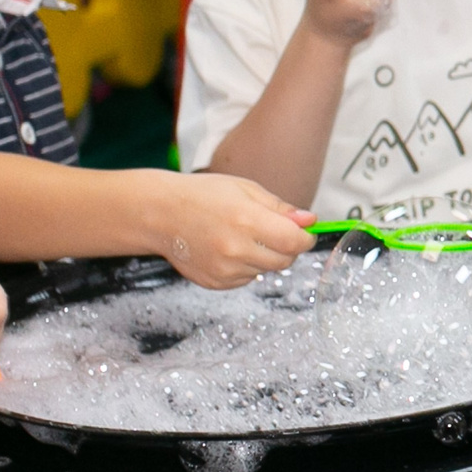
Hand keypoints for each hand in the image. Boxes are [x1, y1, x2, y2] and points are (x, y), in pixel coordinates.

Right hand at [149, 171, 314, 287]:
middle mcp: (236, 249)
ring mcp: (225, 270)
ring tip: (242, 236)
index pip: (295, 241)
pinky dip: (246, 266)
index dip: (306, 238)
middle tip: (273, 232)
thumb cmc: (203, 195)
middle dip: (288, 247)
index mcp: (247, 220)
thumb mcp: (245, 189)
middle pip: (285, 260)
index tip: (304, 232)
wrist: (160, 214)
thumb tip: (310, 221)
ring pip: (266, 271)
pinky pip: (246, 278)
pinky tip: (228, 248)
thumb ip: (280, 208)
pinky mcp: (216, 283)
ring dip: (265, 257)